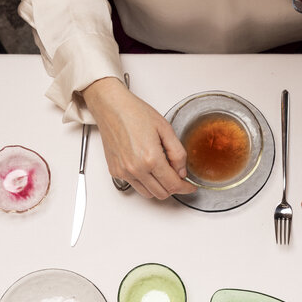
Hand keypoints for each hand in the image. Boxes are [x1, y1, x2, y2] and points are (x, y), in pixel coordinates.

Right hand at [82, 78, 194, 199]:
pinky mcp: (116, 172)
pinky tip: (147, 168)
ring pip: (148, 194)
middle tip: (177, 177)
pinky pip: (135, 186)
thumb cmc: (135, 113)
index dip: (185, 188)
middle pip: (161, 193)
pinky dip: (144, 182)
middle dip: (173, 188)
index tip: (189, 187)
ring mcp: (124, 173)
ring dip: (158, 188)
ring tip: (162, 172)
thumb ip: (177, 153)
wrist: (111, 108)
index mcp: (150, 158)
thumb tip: (182, 172)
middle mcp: (136, 169)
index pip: (173, 185)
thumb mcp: (165, 129)